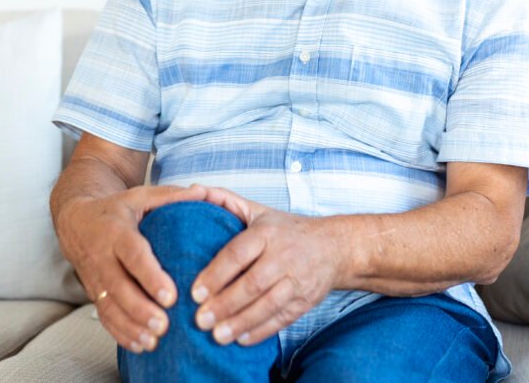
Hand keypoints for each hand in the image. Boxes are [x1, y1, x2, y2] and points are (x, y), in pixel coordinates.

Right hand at [55, 184, 208, 352]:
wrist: (75, 221)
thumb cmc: (116, 209)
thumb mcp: (139, 196)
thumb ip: (169, 196)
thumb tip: (202, 192)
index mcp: (117, 232)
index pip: (133, 255)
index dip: (150, 276)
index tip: (170, 295)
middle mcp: (102, 257)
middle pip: (119, 287)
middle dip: (140, 308)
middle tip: (164, 324)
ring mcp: (95, 278)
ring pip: (110, 306)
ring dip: (131, 326)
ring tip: (154, 341)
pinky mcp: (94, 293)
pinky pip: (104, 316)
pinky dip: (120, 333)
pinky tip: (140, 345)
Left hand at [188, 186, 347, 346]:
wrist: (335, 246)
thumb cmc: (287, 230)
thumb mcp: (258, 210)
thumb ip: (225, 201)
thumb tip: (193, 190)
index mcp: (267, 233)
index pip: (238, 254)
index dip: (216, 274)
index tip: (195, 292)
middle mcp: (283, 256)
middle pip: (253, 284)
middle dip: (225, 304)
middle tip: (200, 319)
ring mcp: (297, 280)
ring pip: (268, 305)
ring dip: (241, 322)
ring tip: (217, 336)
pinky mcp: (306, 300)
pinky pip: (283, 318)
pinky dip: (262, 331)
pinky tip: (241, 340)